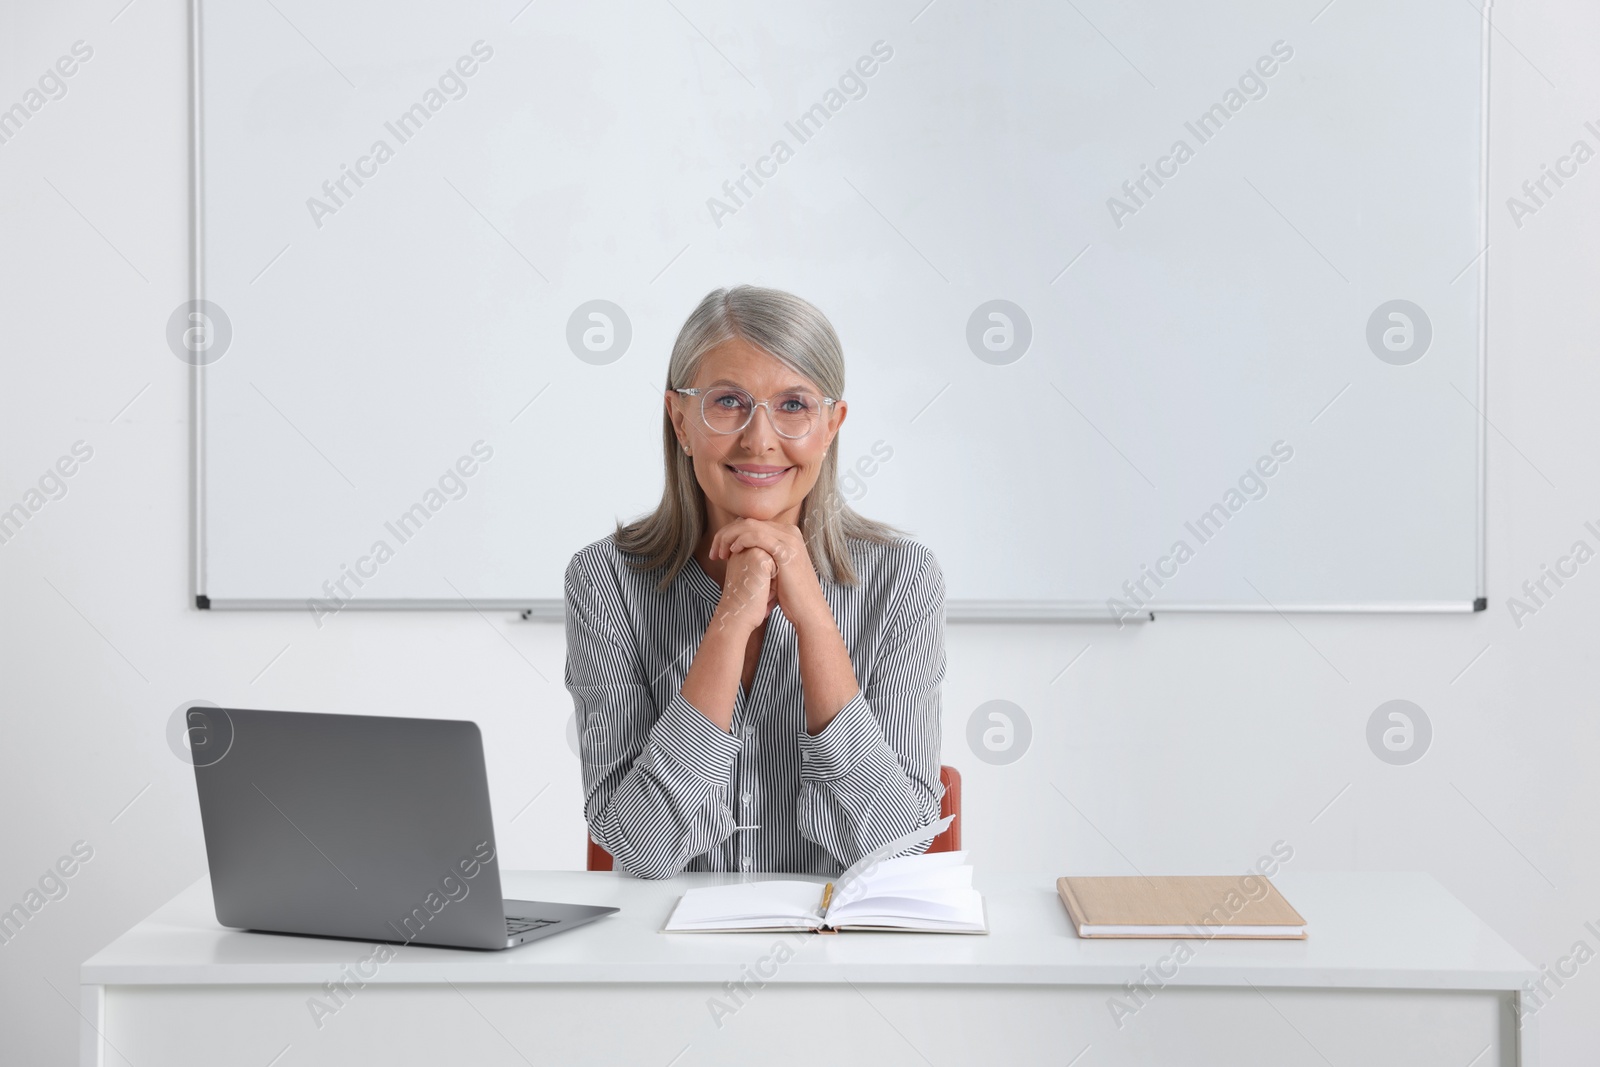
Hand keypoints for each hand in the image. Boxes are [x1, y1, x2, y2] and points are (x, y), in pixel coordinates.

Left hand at [708, 519, 827, 631]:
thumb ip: (762, 556)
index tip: (718, 551)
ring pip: (749, 526)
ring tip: (720, 553)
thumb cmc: (790, 594)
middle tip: (714, 552)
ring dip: (729, 537)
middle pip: (749, 521)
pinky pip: (756, 536)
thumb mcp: (775, 569)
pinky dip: (740, 541)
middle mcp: (789, 532)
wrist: (808, 610)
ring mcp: (789, 539)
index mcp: (787, 534)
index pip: (752, 523)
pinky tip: (732, 552)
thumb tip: (742, 552)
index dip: (730, 534)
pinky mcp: (785, 550)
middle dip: (726, 534)